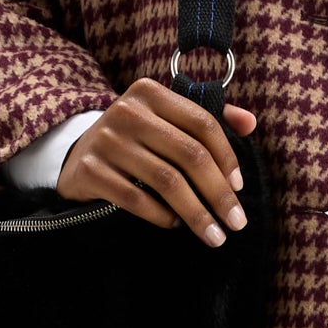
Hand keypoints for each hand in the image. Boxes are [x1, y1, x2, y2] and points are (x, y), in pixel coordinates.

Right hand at [56, 77, 258, 247]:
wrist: (77, 155)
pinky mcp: (90, 169)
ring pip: (166, 180)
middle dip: (218, 193)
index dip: (227, 157)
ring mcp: (106, 140)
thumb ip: (208, 118)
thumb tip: (250, 123)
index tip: (240, 188)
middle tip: (236, 223)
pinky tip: (175, 225)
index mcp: (151, 93)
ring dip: (196, 213)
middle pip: (189, 154)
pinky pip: (136, 198)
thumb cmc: (136, 139)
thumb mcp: (166, 119)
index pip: (203, 123)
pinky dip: (161, 215)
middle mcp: (127, 111)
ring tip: (213, 235)